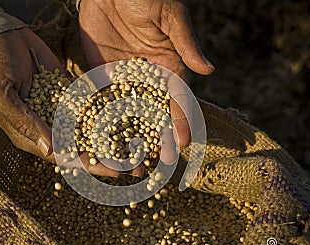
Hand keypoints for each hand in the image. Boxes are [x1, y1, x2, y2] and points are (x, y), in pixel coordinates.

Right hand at [0, 28, 137, 176]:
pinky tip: (129, 119)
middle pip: (83, 149)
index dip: (91, 165)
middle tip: (137, 167)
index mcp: (31, 135)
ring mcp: (61, 111)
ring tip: (139, 147)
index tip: (116, 170)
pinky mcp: (70, 94)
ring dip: (114, 140)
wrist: (2, 37)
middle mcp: (50, 127)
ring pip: (91, 130)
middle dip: (109, 159)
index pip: (65, 157)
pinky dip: (108, 113)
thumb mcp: (0, 96)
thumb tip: (50, 150)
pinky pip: (92, 106)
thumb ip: (24, 123)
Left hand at [79, 0, 214, 163]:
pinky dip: (103, 117)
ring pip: (129, 110)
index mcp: (168, 64)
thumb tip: (208, 71)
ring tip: (133, 159)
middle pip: (154, 111)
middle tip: (161, 163)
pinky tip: (103, 137)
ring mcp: (123, 76)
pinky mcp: (101, 71)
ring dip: (132, 134)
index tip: (182, 142)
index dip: (179, 120)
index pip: (176, 97)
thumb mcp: (170, 16)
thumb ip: (185, 44)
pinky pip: (102, 98)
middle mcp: (147, 75)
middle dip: (158, 136)